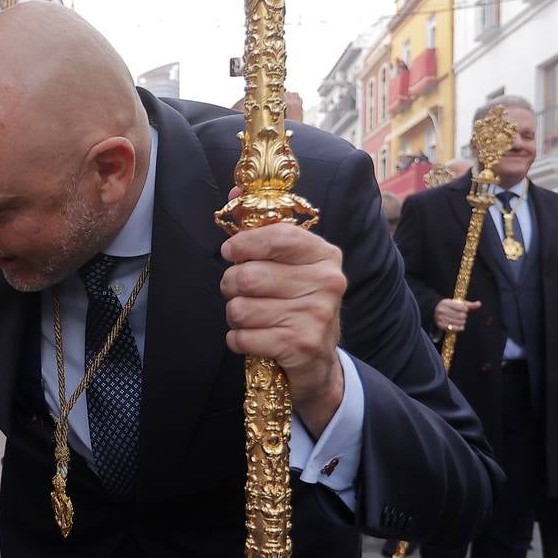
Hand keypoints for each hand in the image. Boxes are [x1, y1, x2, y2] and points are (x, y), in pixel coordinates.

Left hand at [219, 220, 346, 437]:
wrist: (318, 364)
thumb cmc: (296, 306)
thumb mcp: (291, 267)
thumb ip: (265, 231)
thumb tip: (236, 193)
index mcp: (324, 255)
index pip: (277, 236)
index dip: (244, 243)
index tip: (230, 252)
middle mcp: (327, 282)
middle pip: (248, 276)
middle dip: (230, 286)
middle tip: (238, 292)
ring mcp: (316, 315)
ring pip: (239, 308)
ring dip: (234, 316)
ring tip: (251, 318)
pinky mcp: (300, 346)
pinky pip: (242, 337)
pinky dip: (237, 340)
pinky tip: (253, 339)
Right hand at [433, 298, 480, 332]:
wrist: (434, 311)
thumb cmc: (449, 306)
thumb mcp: (457, 303)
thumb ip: (468, 304)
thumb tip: (479, 304)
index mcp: (446, 303)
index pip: (462, 307)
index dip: (465, 309)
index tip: (463, 309)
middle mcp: (442, 311)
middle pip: (461, 315)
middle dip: (463, 316)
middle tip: (461, 315)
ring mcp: (441, 319)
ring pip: (459, 322)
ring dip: (462, 321)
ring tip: (459, 320)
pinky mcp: (441, 326)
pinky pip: (455, 328)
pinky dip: (459, 327)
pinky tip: (459, 325)